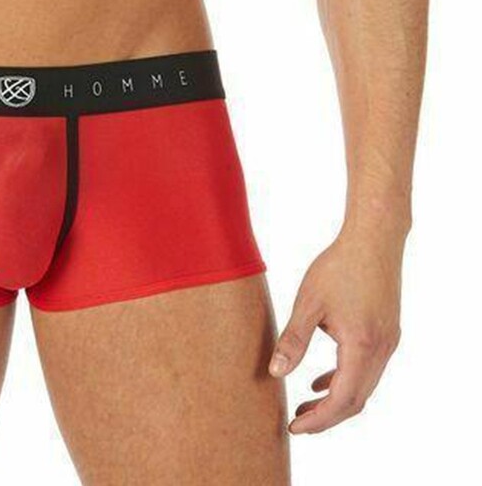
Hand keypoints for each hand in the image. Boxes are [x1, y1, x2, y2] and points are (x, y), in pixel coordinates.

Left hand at [268, 227, 402, 433]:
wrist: (374, 239)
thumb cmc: (339, 266)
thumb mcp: (309, 302)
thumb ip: (294, 340)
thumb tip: (276, 373)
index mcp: (362, 346)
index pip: (342, 400)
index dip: (319, 420)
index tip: (294, 426)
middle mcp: (381, 350)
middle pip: (356, 400)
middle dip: (327, 417)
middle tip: (297, 422)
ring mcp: (388, 343)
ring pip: (364, 386)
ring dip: (336, 400)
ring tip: (306, 405)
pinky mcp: (387, 333)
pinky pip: (368, 370)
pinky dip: (346, 380)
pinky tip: (323, 380)